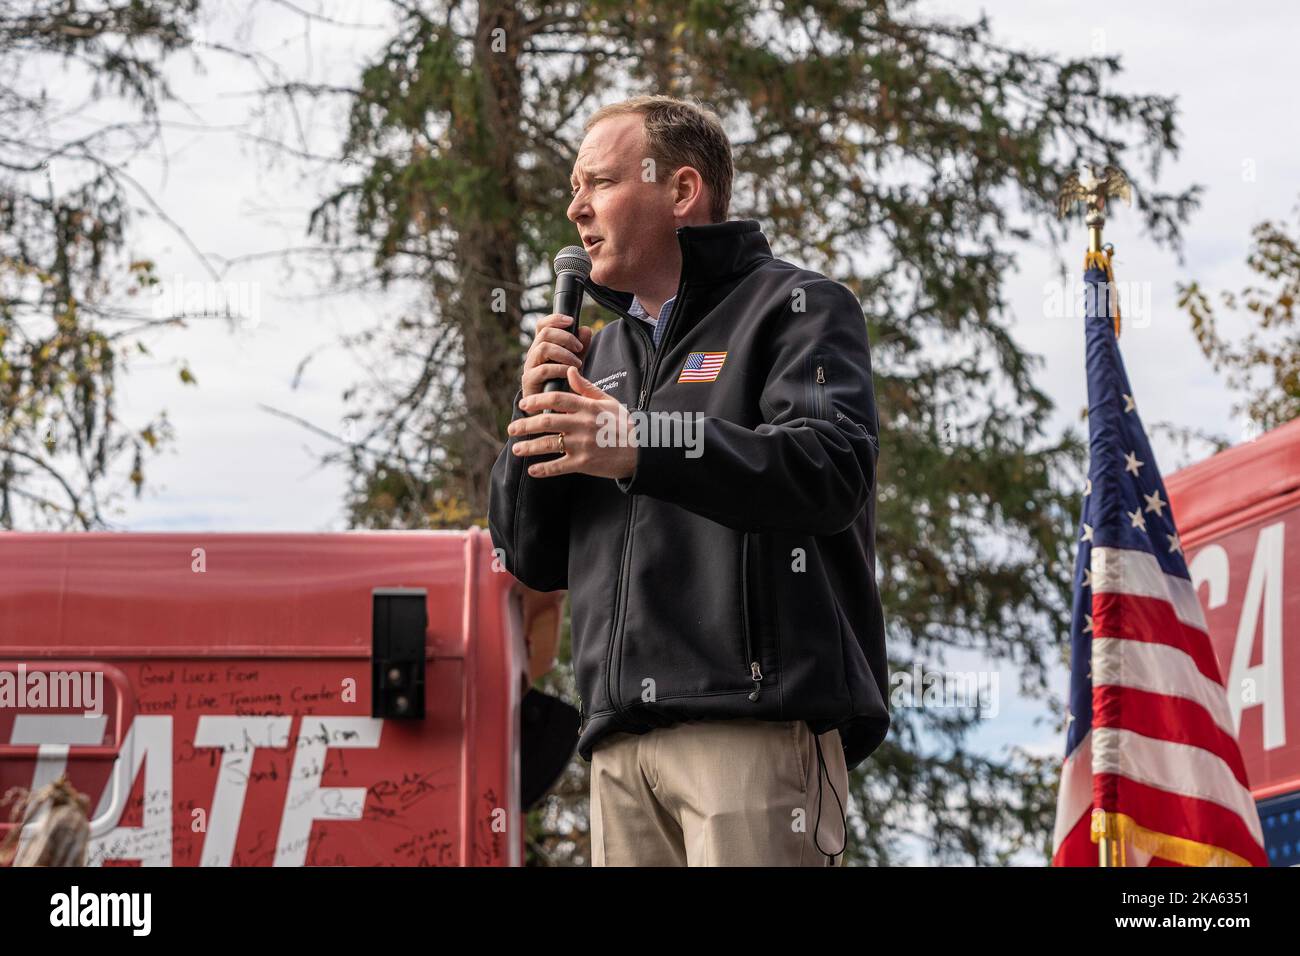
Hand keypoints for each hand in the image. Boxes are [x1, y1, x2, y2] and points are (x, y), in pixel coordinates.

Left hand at [508, 366, 637, 479]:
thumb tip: (569, 371)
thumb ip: (586, 387)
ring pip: (548, 444)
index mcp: (587, 408)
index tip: (523, 403)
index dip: (536, 400)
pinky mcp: (584, 463)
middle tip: (511, 427)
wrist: (641, 450)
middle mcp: (582, 425)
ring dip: (529, 447)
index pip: (556, 399)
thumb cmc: (624, 424)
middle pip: (546, 422)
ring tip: (516, 449)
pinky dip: (544, 470)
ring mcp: (582, 445)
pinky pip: (559, 467)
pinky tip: (532, 470)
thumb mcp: (607, 401)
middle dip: (525, 424)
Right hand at [521, 312, 593, 398]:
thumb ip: (580, 347)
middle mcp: (533, 354)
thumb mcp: (575, 363)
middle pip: (544, 333)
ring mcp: (529, 366)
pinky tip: (570, 373)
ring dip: (564, 353)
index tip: (571, 321)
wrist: (551, 409)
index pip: (542, 325)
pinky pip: (544, 369)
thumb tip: (585, 329)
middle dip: (565, 337)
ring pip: (543, 348)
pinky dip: (560, 369)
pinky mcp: (529, 381)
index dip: (555, 319)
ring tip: (577, 363)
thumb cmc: (563, 384)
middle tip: (579, 348)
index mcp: (542, 346)